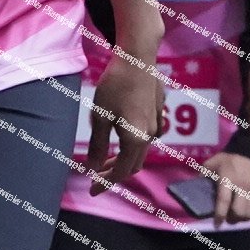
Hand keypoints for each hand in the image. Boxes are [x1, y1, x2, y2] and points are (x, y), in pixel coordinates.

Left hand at [84, 49, 163, 189]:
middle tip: (95, 177)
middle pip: (133, 165)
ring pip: (140, 152)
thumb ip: (98, 146)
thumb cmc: (114, 86)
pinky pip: (146, 138)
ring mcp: (157, 124)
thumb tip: (93, 168)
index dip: (106, 183)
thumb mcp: (100, 117)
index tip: (92, 190)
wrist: (137, 58)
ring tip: (103, 160)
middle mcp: (151, 136)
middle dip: (113, 174)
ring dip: (122, 160)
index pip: (121, 172)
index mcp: (136, 140)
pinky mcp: (158, 114)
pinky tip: (119, 139)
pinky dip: (131, 147)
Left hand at [198, 149, 249, 223]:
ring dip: (243, 218)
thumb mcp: (213, 163)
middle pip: (239, 212)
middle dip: (233, 219)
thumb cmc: (230, 159)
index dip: (220, 215)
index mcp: (228, 178)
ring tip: (239, 215)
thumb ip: (203, 175)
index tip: (217, 224)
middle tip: (229, 218)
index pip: (223, 201)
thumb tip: (194, 188)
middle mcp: (243, 185)